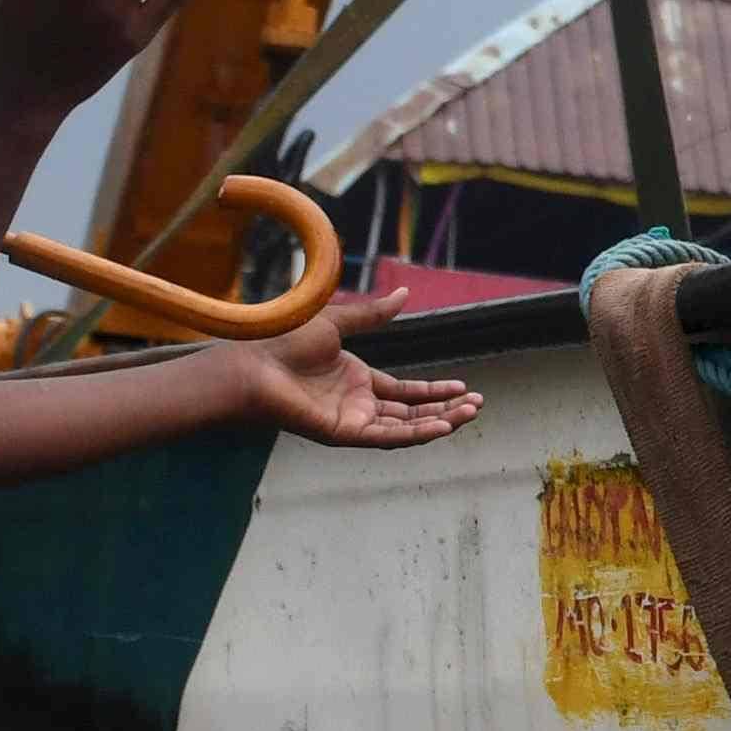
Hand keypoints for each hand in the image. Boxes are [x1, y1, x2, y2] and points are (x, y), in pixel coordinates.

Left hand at [220, 299, 476, 454]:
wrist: (253, 362)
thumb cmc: (284, 341)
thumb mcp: (338, 321)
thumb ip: (373, 314)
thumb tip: (404, 293)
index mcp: (356, 379)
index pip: (405, 393)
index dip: (435, 392)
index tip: (464, 387)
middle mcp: (357, 404)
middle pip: (411, 412)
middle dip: (445, 409)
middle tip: (477, 405)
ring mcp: (351, 420)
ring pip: (404, 428)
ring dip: (438, 423)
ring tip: (469, 414)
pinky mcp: (342, 433)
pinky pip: (386, 437)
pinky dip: (415, 434)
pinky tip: (441, 426)